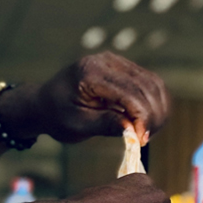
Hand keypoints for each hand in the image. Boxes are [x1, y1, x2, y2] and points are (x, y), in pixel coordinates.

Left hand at [7, 52, 169, 144]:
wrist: (45, 103)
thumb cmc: (57, 116)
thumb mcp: (77, 125)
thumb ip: (105, 124)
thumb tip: (133, 130)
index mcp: (91, 73)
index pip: (130, 93)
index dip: (142, 118)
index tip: (142, 140)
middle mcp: (106, 61)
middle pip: (147, 86)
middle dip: (153, 115)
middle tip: (146, 139)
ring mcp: (117, 62)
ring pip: (154, 84)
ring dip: (158, 109)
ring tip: (148, 132)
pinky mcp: (124, 68)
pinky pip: (150, 83)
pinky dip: (155, 103)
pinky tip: (148, 121)